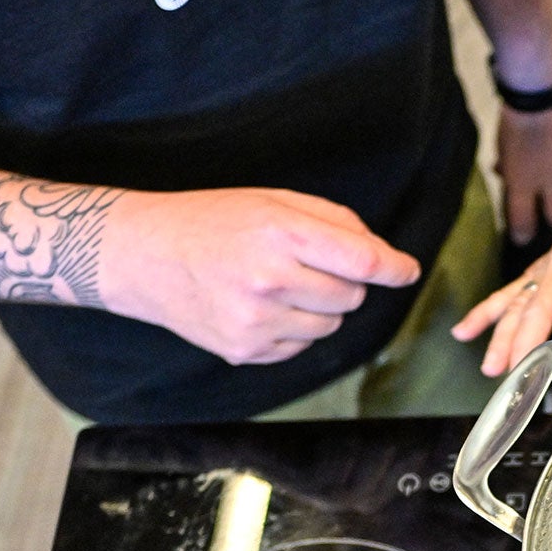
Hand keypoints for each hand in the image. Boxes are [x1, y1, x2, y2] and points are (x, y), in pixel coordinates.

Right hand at [97, 187, 419, 364]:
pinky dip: (294, 328)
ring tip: (280, 284)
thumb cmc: (213, 221)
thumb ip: (333, 221)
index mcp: (281, 233)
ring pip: (330, 325)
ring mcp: (256, 321)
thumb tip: (383, 256)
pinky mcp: (245, 350)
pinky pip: (301, 346)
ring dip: (320, 307)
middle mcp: (270, 279)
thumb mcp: (273, 200)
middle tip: (308, 264)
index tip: (406, 270)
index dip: (394, 268)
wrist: (144, 255)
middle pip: (352, 297)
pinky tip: (261, 306)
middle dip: (344, 282)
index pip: (363, 262)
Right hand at [453, 126, 551, 381]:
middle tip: (521, 375)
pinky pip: (506, 293)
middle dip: (527, 341)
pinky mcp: (536, 272)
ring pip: (519, 302)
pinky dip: (485, 313)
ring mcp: (546, 265)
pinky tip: (464, 331)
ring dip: (502, 335)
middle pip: (542, 303)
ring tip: (493, 368)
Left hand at [492, 104, 551, 242]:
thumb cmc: (526, 144)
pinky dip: (531, 159)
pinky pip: (547, 157)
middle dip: (529, 198)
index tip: (519, 220)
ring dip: (526, 177)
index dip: (537, 225)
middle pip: (551, 199)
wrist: (534, 93)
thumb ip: (522, 215)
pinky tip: (513, 149)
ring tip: (504, 166)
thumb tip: (523, 242)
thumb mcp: (519, 185)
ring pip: (547, 177)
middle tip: (507, 189)